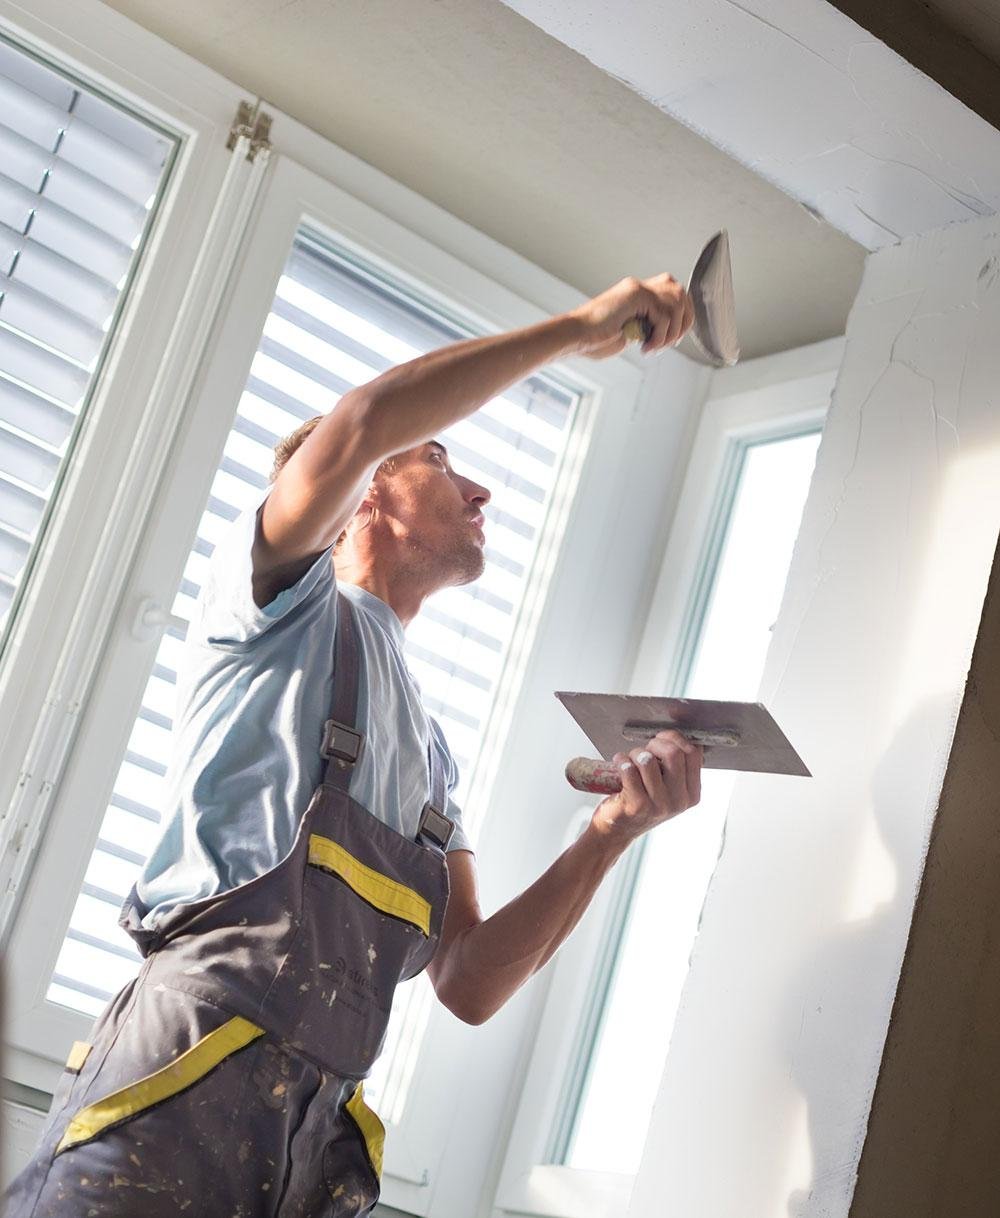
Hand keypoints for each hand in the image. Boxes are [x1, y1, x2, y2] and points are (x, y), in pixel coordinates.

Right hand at [567, 274, 694, 358]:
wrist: (576, 336)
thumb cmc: (594, 339)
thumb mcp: (628, 332)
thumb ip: (646, 327)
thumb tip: (665, 334)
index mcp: (637, 294)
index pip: (674, 294)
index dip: (680, 317)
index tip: (670, 339)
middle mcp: (639, 286)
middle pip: (681, 295)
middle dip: (682, 323)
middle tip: (666, 344)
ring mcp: (638, 289)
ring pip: (677, 305)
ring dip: (670, 333)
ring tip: (653, 347)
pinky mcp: (637, 296)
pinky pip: (664, 316)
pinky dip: (660, 337)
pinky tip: (644, 346)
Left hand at [590, 729, 702, 843]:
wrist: (618, 829)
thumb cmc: (642, 802)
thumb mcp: (668, 788)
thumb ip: (676, 766)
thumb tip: (674, 737)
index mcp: (691, 793)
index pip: (693, 753)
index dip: (676, 739)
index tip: (662, 739)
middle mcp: (678, 801)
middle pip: (673, 753)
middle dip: (654, 744)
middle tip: (643, 751)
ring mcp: (659, 805)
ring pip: (648, 759)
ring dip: (634, 753)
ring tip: (629, 761)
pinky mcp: (637, 805)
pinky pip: (629, 769)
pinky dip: (621, 761)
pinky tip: (619, 765)